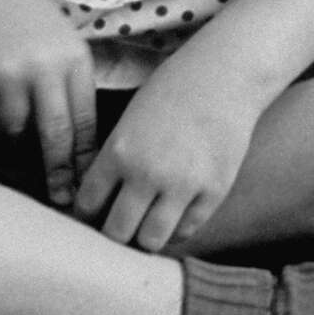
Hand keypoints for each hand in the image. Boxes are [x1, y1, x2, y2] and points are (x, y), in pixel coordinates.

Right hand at [0, 0, 95, 209]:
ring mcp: (7, 77)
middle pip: (55, 136)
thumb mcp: (61, 36)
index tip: (87, 183)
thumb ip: (71, 77)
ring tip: (8, 103)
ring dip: (12, 130)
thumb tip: (82, 135)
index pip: (85, 119)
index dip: (86, 156)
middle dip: (59, 171)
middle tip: (62, 197)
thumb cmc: (22, 16)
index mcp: (72, 58)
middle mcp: (44, 69)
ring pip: (15, 129)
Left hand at [74, 50, 263, 251]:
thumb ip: (116, 158)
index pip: (87, 205)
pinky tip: (176, 212)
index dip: (88, 214)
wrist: (226, 73)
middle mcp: (147, 172)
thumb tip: (99, 202)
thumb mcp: (131, 117)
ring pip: (151, 241)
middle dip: (115, 232)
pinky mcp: (214, 191)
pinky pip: (187, 230)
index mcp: (120, 150)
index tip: (96, 214)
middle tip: (121, 226)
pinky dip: (178, 227)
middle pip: (116, 232)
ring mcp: (183, 184)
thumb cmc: (174, 89)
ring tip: (148, 224)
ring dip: (146, 236)